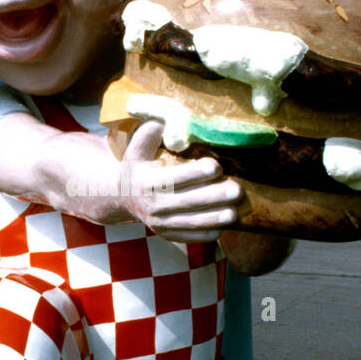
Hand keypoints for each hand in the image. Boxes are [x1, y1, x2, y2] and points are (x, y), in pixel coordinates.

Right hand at [120, 120, 247, 241]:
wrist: (123, 198)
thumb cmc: (136, 168)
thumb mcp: (135, 149)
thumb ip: (148, 134)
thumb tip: (164, 122)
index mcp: (147, 182)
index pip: (174, 178)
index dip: (196, 173)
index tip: (217, 166)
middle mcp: (153, 205)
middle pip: (188, 202)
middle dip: (214, 197)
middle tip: (237, 190)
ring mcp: (161, 223)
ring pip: (192, 223)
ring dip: (215, 219)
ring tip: (235, 212)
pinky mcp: (168, 235)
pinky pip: (191, 237)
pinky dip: (208, 233)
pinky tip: (224, 225)